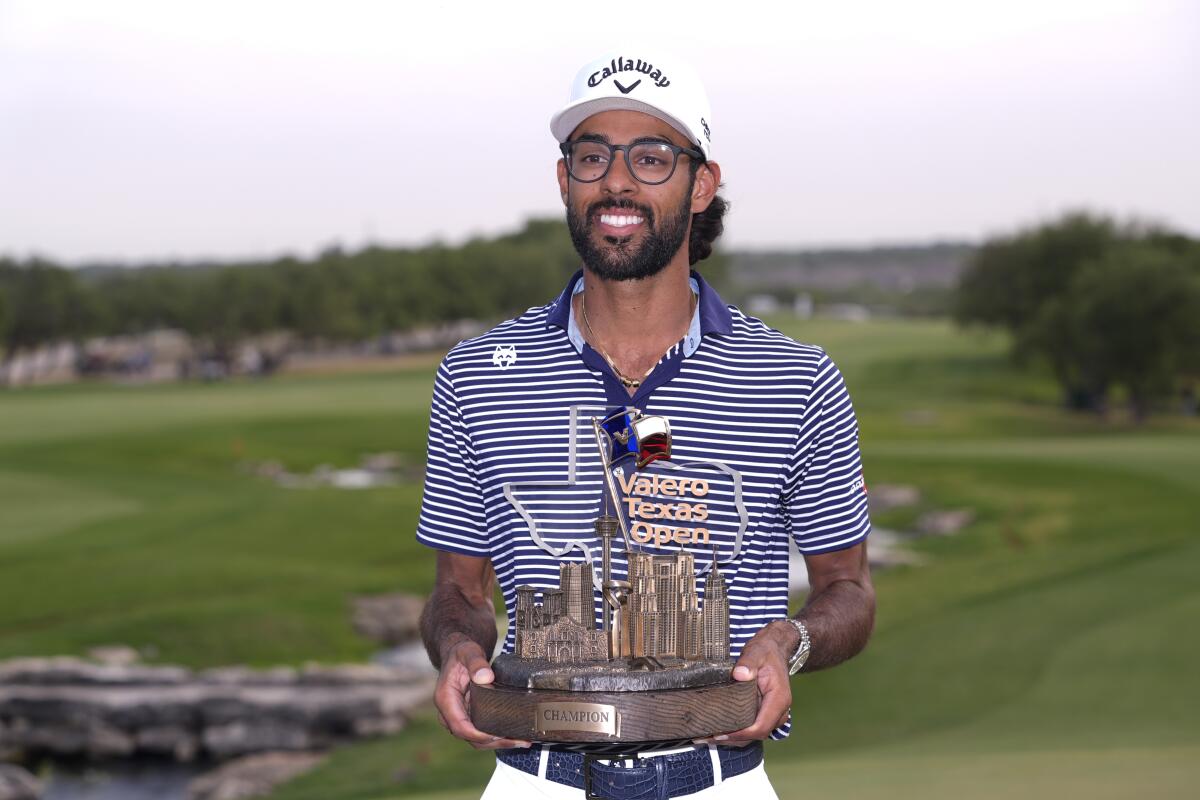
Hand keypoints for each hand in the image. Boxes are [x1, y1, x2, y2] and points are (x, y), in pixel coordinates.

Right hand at [434, 636, 530, 749]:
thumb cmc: (462, 652)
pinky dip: (498, 735)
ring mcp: (460, 715)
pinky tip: (516, 733)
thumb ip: (476, 662)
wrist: (459, 652)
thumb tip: (485, 677)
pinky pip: (482, 730)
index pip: (459, 726)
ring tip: (523, 740)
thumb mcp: (468, 651)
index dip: (478, 735)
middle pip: (470, 736)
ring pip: (476, 738)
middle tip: (520, 741)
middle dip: (495, 742)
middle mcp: (450, 712)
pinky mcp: (470, 716)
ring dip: (499, 742)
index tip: (497, 736)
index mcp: (446, 699)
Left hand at [696, 622, 794, 745]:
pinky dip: (735, 731)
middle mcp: (778, 711)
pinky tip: (717, 729)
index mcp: (778, 700)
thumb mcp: (757, 652)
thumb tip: (740, 674)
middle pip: (755, 735)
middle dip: (731, 739)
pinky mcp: (764, 713)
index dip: (741, 734)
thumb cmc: (767, 652)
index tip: (721, 733)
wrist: (775, 649)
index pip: (761, 726)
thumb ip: (748, 662)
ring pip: (752, 734)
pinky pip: (751, 727)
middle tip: (706, 736)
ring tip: (707, 735)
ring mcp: (771, 714)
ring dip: (731, 738)